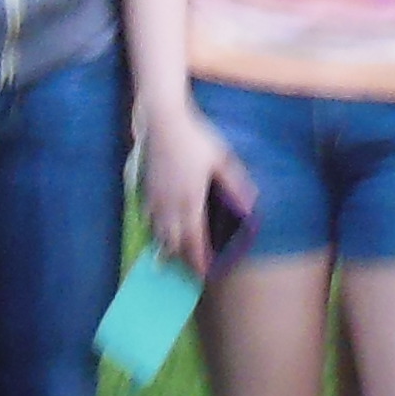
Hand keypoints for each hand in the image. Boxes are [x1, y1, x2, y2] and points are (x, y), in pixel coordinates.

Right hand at [143, 103, 253, 274]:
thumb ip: (235, 184)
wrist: (162, 122)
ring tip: (173, 260)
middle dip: (182, 260)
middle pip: (174, 243)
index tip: (205, 274)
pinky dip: (154, 229)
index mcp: (191, 201)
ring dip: (167, 248)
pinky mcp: (145, 190)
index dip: (199, 260)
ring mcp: (155, 199)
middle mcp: (171, 205)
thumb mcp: (222, 159)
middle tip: (191, 272)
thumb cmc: (195, 138)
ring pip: (159, 233)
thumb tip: (250, 207)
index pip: (195, 240)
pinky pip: (148, 218)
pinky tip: (157, 232)